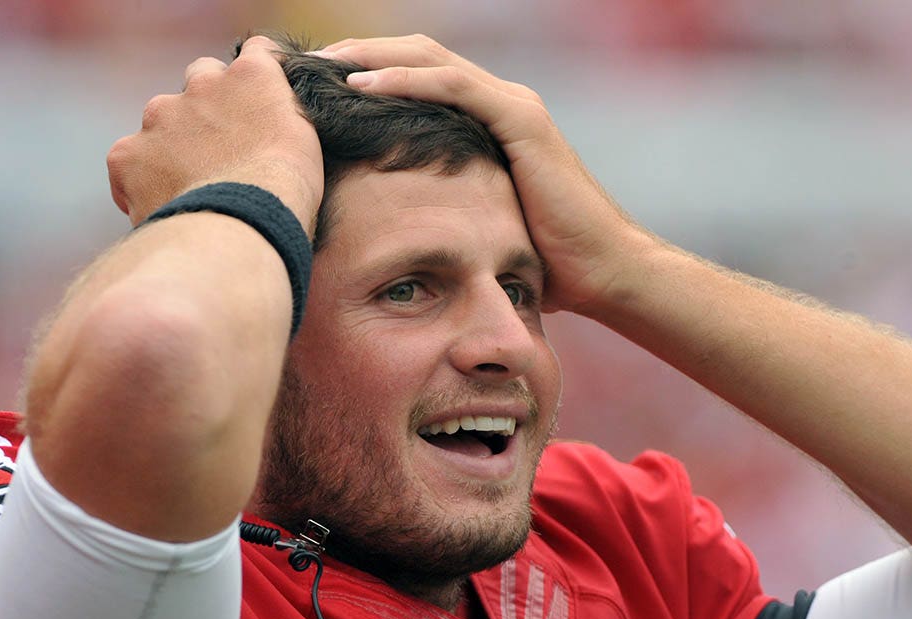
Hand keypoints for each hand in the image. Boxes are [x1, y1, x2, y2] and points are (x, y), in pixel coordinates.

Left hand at [107, 36, 323, 232]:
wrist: (240, 229)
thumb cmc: (285, 193)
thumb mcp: (307, 142)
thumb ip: (286, 111)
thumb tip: (278, 107)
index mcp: (251, 77)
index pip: (256, 53)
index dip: (255, 80)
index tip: (257, 101)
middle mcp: (201, 85)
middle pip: (201, 78)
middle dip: (208, 106)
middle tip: (222, 149)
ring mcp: (160, 117)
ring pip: (162, 120)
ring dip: (174, 142)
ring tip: (192, 185)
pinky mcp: (129, 154)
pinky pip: (128, 161)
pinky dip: (141, 179)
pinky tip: (163, 202)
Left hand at [320, 34, 658, 312]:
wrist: (603, 272)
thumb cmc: (547, 262)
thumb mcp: (480, 225)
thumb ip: (448, 209)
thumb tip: (400, 231)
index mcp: (489, 121)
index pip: (419, 78)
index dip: (369, 73)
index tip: (319, 88)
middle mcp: (501, 102)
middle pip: (417, 57)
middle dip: (360, 54)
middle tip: (308, 65)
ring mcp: (513, 106)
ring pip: (430, 59)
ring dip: (372, 56)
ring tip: (324, 65)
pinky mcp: (522, 119)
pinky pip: (454, 86)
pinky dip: (406, 80)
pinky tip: (363, 84)